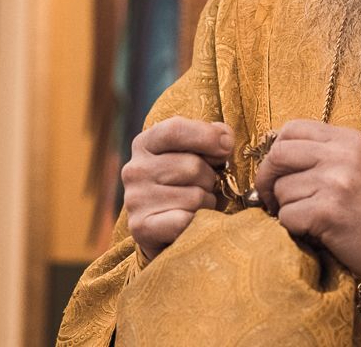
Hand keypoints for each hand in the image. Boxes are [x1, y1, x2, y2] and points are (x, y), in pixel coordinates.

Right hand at [123, 116, 233, 261]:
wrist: (166, 230)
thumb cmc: (187, 183)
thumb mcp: (197, 153)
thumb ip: (211, 137)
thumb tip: (224, 140)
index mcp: (146, 143)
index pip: (175, 130)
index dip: (207, 137)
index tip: (226, 148)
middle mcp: (134, 169)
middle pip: (192, 165)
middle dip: (210, 178)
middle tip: (204, 186)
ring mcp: (135, 199)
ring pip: (195, 196)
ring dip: (207, 202)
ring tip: (196, 205)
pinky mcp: (142, 227)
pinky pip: (187, 221)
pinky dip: (197, 223)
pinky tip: (188, 222)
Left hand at [252, 119, 360, 281]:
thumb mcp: (356, 164)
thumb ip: (323, 152)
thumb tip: (274, 154)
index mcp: (348, 139)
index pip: (293, 128)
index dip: (276, 150)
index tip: (278, 171)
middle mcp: (342, 155)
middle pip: (279, 154)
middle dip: (266, 178)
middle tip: (272, 197)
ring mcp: (336, 182)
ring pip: (281, 189)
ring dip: (285, 208)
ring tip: (307, 216)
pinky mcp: (328, 211)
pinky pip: (286, 215)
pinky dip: (292, 227)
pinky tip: (312, 230)